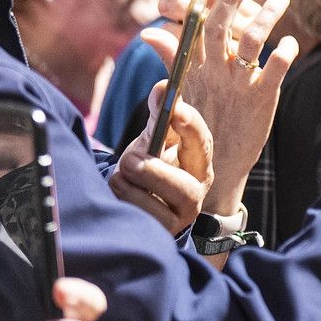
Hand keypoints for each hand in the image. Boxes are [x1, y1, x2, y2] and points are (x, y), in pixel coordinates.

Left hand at [109, 88, 211, 232]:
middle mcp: (196, 192)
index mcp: (199, 161)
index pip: (202, 143)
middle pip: (185, 188)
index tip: (176, 111)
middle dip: (153, 173)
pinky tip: (118, 195)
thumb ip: (159, 114)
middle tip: (128, 159)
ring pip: (157, 205)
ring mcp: (180, 217)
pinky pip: (141, 221)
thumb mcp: (153, 137)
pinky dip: (124, 203)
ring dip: (129, 187)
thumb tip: (163, 86)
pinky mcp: (161, 234)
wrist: (136, 197)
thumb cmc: (150, 162)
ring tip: (118, 177)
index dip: (191, 127)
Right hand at [150, 0, 298, 214]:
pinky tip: (290, 42)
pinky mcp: (262, 99)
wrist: (214, 169)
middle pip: (221, 25)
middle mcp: (214, 72)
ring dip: (267, 15)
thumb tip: (149, 32)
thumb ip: (172, 57)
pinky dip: (284, 51)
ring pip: (252, 40)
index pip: (196, 23)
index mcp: (194, 67)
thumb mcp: (181, 91)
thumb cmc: (197, 125)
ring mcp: (237, 84)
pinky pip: (276, 68)